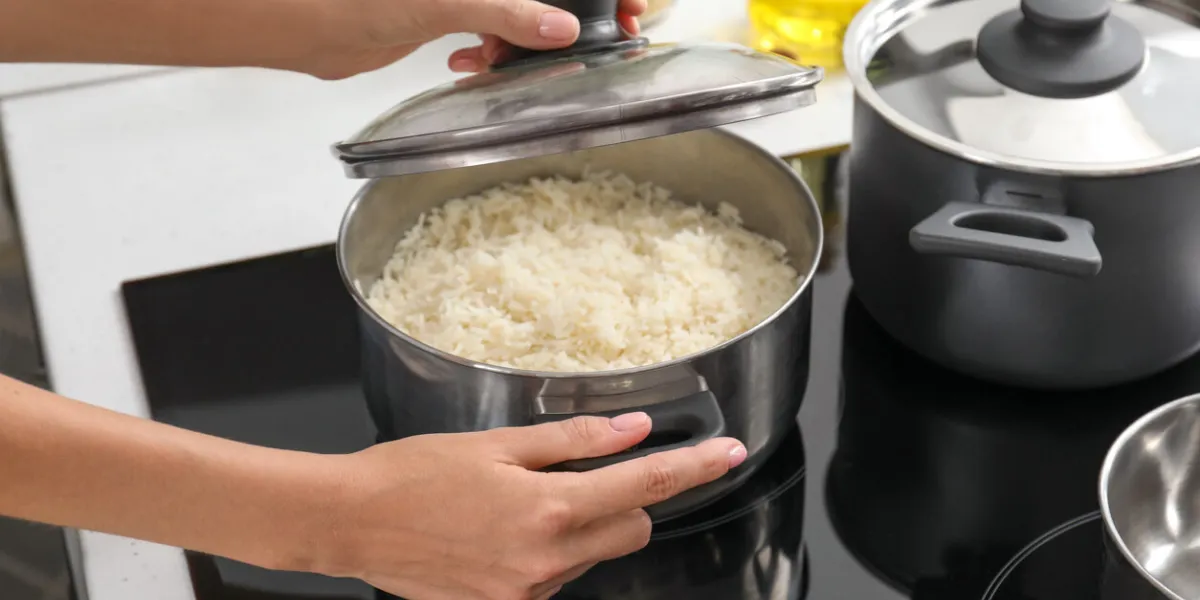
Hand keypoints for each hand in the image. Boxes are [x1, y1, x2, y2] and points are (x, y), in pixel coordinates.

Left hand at [313, 0, 646, 78]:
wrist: (304, 20)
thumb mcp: (445, 2)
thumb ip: (508, 13)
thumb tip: (562, 30)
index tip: (626, 8)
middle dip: (569, 14)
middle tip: (591, 41)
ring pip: (521, 11)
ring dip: (523, 41)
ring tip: (503, 60)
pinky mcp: (448, 11)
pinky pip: (493, 30)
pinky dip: (491, 51)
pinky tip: (469, 64)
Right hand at [314, 412, 746, 599]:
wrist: (350, 522)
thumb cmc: (414, 473)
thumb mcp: (498, 444)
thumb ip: (575, 440)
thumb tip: (635, 430)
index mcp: (549, 509)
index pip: (646, 487)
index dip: (694, 468)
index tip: (729, 454)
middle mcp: (547, 560)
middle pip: (631, 530)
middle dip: (628, 501)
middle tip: (592, 473)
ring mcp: (527, 593)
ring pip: (592, 554)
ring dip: (582, 526)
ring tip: (520, 501)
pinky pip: (555, 577)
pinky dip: (549, 551)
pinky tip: (503, 531)